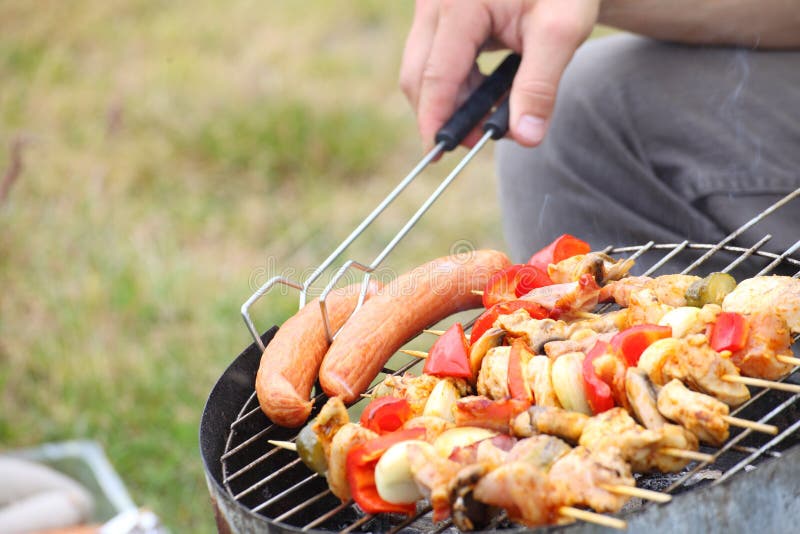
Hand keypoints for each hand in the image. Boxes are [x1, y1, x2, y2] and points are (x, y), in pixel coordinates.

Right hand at [400, 0, 599, 148]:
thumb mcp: (561, 32)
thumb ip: (540, 86)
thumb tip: (526, 137)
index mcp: (460, 3)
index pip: (436, 75)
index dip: (435, 120)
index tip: (438, 155)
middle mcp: (435, 2)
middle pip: (418, 75)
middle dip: (442, 114)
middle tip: (479, 140)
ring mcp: (432, 5)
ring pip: (422, 69)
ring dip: (452, 100)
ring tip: (494, 111)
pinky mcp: (437, 13)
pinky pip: (434, 58)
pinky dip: (456, 83)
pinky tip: (486, 90)